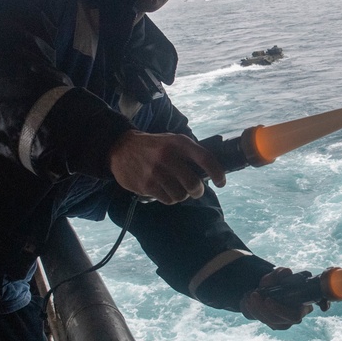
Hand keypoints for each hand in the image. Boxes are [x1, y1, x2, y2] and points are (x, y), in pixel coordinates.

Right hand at [109, 130, 225, 204]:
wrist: (120, 148)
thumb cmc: (154, 146)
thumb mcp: (172, 140)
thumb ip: (190, 153)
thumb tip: (211, 171)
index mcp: (178, 143)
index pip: (205, 158)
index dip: (217, 173)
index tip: (222, 182)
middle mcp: (167, 156)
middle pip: (194, 184)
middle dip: (198, 191)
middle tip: (196, 191)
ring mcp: (155, 171)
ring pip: (181, 195)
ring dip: (182, 196)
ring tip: (177, 189)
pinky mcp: (145, 185)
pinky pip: (167, 200)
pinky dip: (169, 198)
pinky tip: (164, 191)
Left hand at [240, 267, 312, 329]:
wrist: (270, 288)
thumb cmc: (278, 281)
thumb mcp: (279, 275)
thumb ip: (282, 273)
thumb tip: (287, 272)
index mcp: (304, 305)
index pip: (295, 315)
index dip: (280, 310)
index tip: (267, 300)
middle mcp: (297, 316)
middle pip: (280, 321)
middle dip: (264, 309)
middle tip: (254, 295)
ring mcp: (286, 322)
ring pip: (271, 322)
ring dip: (257, 309)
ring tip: (250, 295)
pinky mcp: (276, 324)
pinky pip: (264, 321)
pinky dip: (254, 311)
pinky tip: (249, 301)